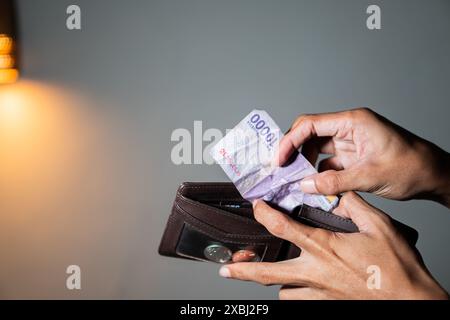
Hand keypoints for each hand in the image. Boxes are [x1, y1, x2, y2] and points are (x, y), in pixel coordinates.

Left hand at [219, 194, 448, 298]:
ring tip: (264, 274)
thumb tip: (338, 194)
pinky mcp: (328, 305)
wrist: (413, 300)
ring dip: (272, 281)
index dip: (264, 214)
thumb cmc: (397, 267)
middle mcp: (316, 272)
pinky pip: (300, 303)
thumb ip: (353, 206)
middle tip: (226, 268)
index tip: (256, 207)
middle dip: (243, 269)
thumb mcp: (378, 226)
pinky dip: (292, 296)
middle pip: (268, 272)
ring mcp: (320, 292)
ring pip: (282, 291)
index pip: (282, 227)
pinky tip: (292, 290)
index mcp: (325, 247)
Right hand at [275, 108, 449, 206]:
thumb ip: (334, 182)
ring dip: (303, 164)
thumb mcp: (370, 176)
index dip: (289, 140)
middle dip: (293, 152)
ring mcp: (349, 143)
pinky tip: (311, 186)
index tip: (278, 159)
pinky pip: (326, 163)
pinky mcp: (351, 157)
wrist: (434, 176)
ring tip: (293, 181)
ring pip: (315, 149)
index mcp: (353, 122)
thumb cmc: (411, 167)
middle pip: (309, 135)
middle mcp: (348, 129)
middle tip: (280, 172)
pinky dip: (317, 174)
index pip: (310, 124)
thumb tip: (304, 186)